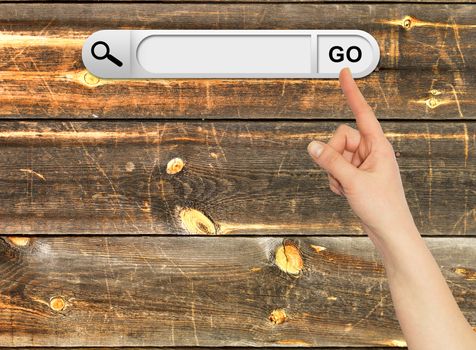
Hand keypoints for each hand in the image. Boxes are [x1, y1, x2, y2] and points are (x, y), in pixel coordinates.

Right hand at [307, 68, 416, 243]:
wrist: (389, 232)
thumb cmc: (382, 207)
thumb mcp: (353, 182)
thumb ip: (330, 161)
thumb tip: (311, 145)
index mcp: (378, 145)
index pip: (362, 112)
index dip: (352, 92)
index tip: (344, 72)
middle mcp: (371, 151)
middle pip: (340, 138)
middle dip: (334, 156)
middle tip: (341, 175)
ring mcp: (363, 163)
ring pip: (335, 155)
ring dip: (334, 172)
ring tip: (347, 188)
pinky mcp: (356, 175)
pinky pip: (336, 168)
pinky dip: (335, 180)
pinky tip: (345, 192)